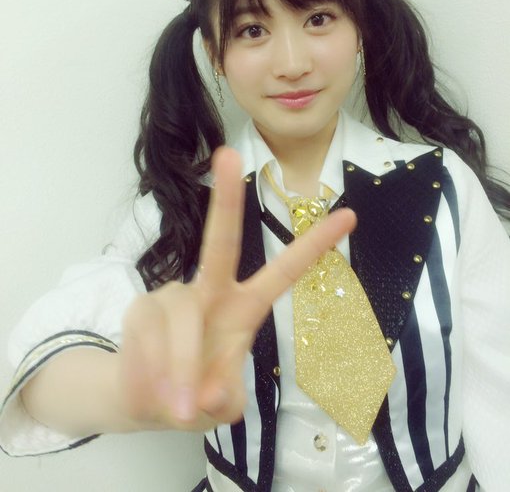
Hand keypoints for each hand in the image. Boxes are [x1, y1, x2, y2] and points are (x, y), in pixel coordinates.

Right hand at [120, 147, 355, 431]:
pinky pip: (151, 334)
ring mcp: (175, 295)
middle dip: (227, 199)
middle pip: (221, 241)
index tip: (349, 215)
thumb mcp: (221, 404)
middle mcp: (211, 292)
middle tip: (228, 154)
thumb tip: (206, 394)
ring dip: (182, 368)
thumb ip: (224, 398)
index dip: (314, 246)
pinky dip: (156, 371)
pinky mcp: (142, 307)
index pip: (284, 273)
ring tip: (180, 407)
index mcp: (244, 308)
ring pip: (184, 317)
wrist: (142, 400)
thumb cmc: (195, 395)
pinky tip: (157, 388)